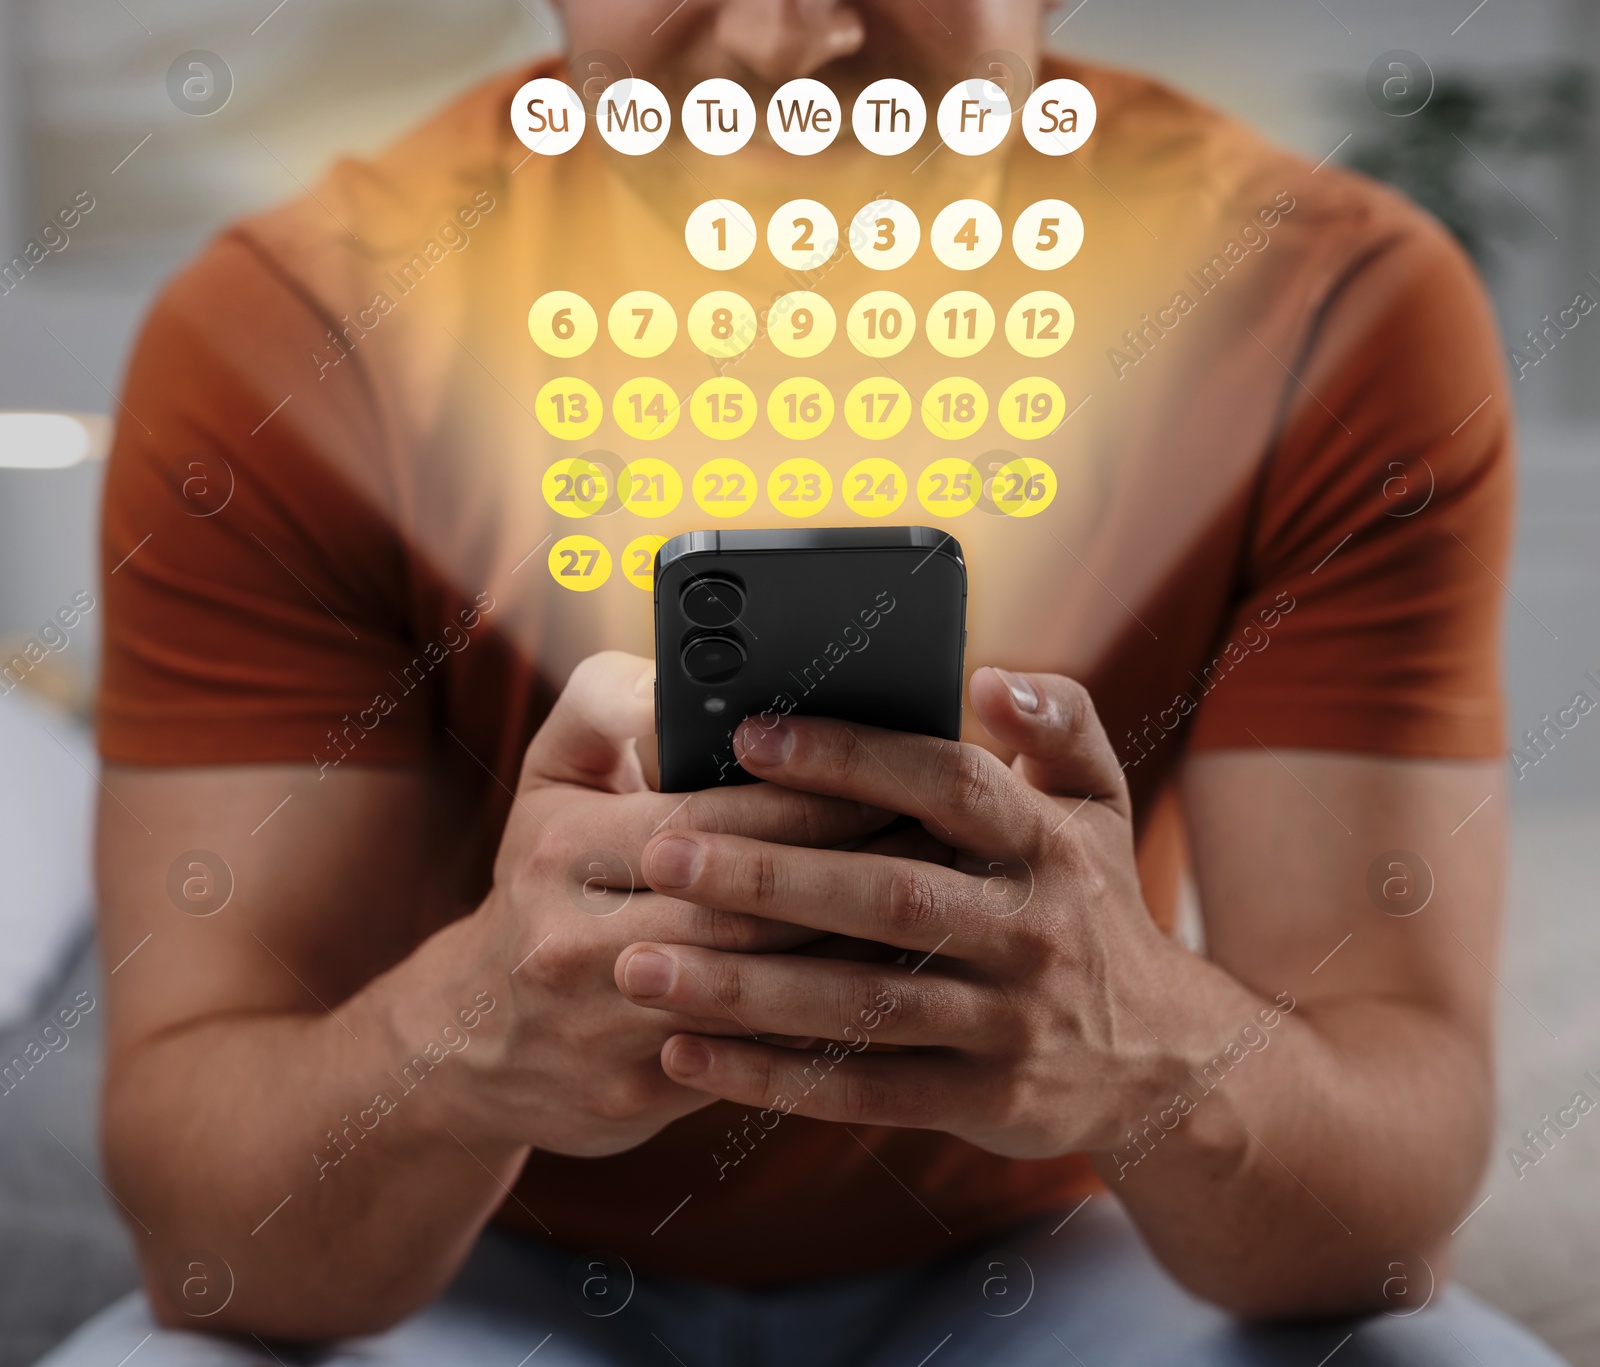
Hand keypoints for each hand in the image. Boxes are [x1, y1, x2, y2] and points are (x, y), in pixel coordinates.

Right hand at [443, 652, 888, 1157]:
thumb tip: (685, 683)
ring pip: (757, 988)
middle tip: (939, 846)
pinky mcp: (632, 1096)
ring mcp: (601, 1029)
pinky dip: (822, 1022)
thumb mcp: (553, 775)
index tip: (891, 784)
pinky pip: (748, 1057)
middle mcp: (572, 941)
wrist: (475, 1035)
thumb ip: (611, 703)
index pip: (712, 820)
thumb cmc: (544, 874)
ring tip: (932, 911)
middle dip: (852, 875)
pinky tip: (884, 986)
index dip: (810, 801)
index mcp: (560, 846)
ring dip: (854, 952)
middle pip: (745, 910)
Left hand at [616, 667, 1190, 1159]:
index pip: (945, 783)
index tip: (750, 735)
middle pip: (887, 895)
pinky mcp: (981, 1099)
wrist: (1159, 1057)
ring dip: (744, 987)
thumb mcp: (1099, 802)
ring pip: (861, 1001)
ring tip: (639, 965)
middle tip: (663, 852)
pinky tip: (685, 1055)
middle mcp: (1030, 929)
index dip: (850, 758)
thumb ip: (1059, 721)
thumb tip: (989, 677)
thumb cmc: (1091, 902)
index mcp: (1046, 841)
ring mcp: (1008, 1022)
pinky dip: (772, 1077)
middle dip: (768, 874)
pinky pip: (863, 1089)